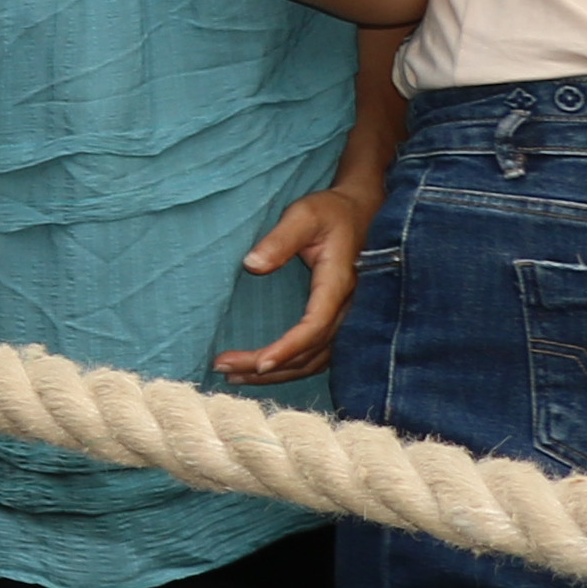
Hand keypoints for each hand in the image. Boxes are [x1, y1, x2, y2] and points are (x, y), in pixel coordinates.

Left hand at [218, 185, 374, 382]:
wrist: (363, 210)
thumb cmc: (331, 211)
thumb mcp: (304, 214)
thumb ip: (279, 238)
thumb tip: (252, 264)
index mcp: (339, 284)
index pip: (314, 327)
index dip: (287, 349)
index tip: (258, 363)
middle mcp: (347, 308)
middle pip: (310, 352)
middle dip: (268, 367)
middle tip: (224, 369)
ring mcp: (347, 316)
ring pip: (315, 359)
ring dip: (277, 373)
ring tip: (235, 377)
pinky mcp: (339, 318)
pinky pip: (318, 353)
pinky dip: (291, 365)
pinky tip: (264, 370)